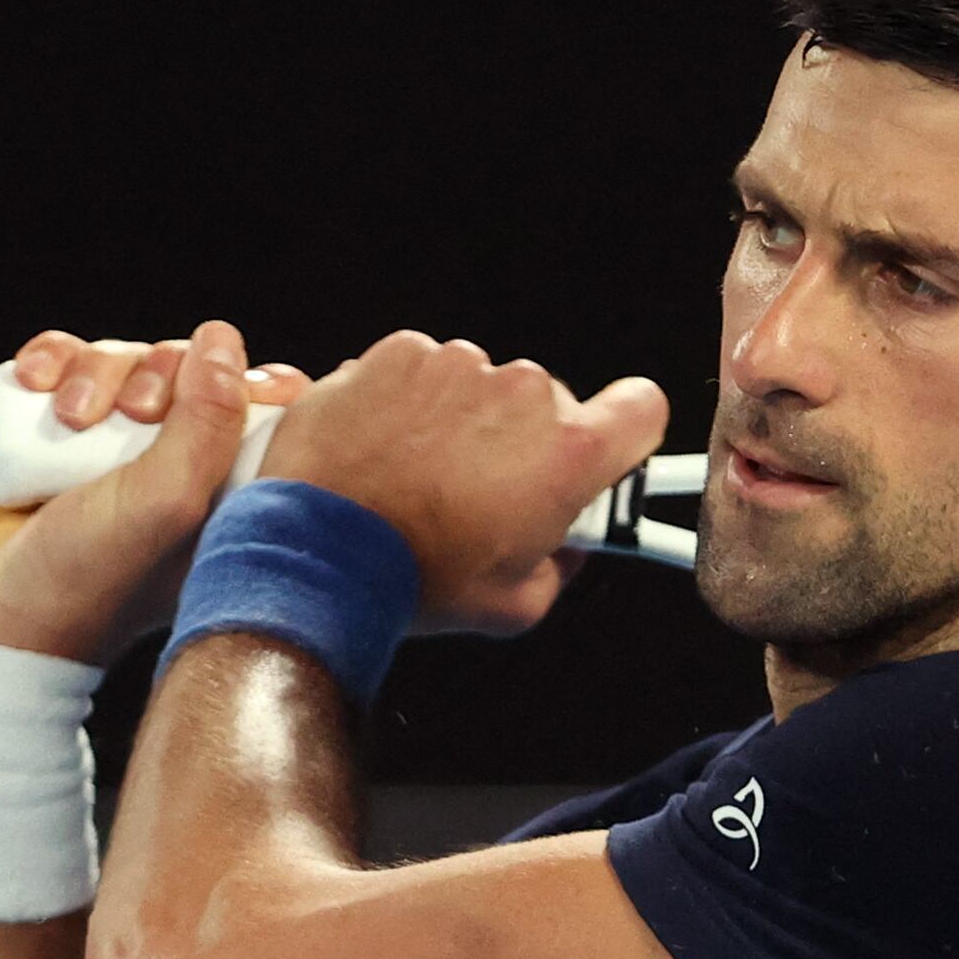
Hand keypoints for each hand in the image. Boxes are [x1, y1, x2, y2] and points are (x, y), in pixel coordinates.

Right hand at [0, 323, 311, 662]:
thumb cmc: (91, 572)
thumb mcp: (168, 499)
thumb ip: (209, 419)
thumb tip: (221, 337)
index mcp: (226, 488)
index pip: (267, 408)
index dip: (255, 382)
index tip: (244, 385)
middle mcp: (175, 462)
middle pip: (187, 368)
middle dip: (156, 374)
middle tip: (133, 413)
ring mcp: (113, 444)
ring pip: (122, 358)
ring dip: (93, 371)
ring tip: (67, 418)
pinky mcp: (53, 428)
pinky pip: (64, 359)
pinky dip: (50, 360)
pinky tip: (33, 385)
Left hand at [255, 330, 667, 634]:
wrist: (314, 552)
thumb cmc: (414, 579)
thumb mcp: (516, 604)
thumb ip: (561, 564)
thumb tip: (564, 545)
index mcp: (569, 453)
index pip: (644, 408)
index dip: (626, 433)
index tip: (604, 455)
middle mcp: (522, 393)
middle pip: (552, 404)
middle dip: (525, 442)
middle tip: (483, 493)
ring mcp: (459, 366)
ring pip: (484, 387)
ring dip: (465, 420)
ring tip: (421, 475)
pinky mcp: (400, 354)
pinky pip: (426, 372)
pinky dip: (412, 403)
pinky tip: (388, 449)